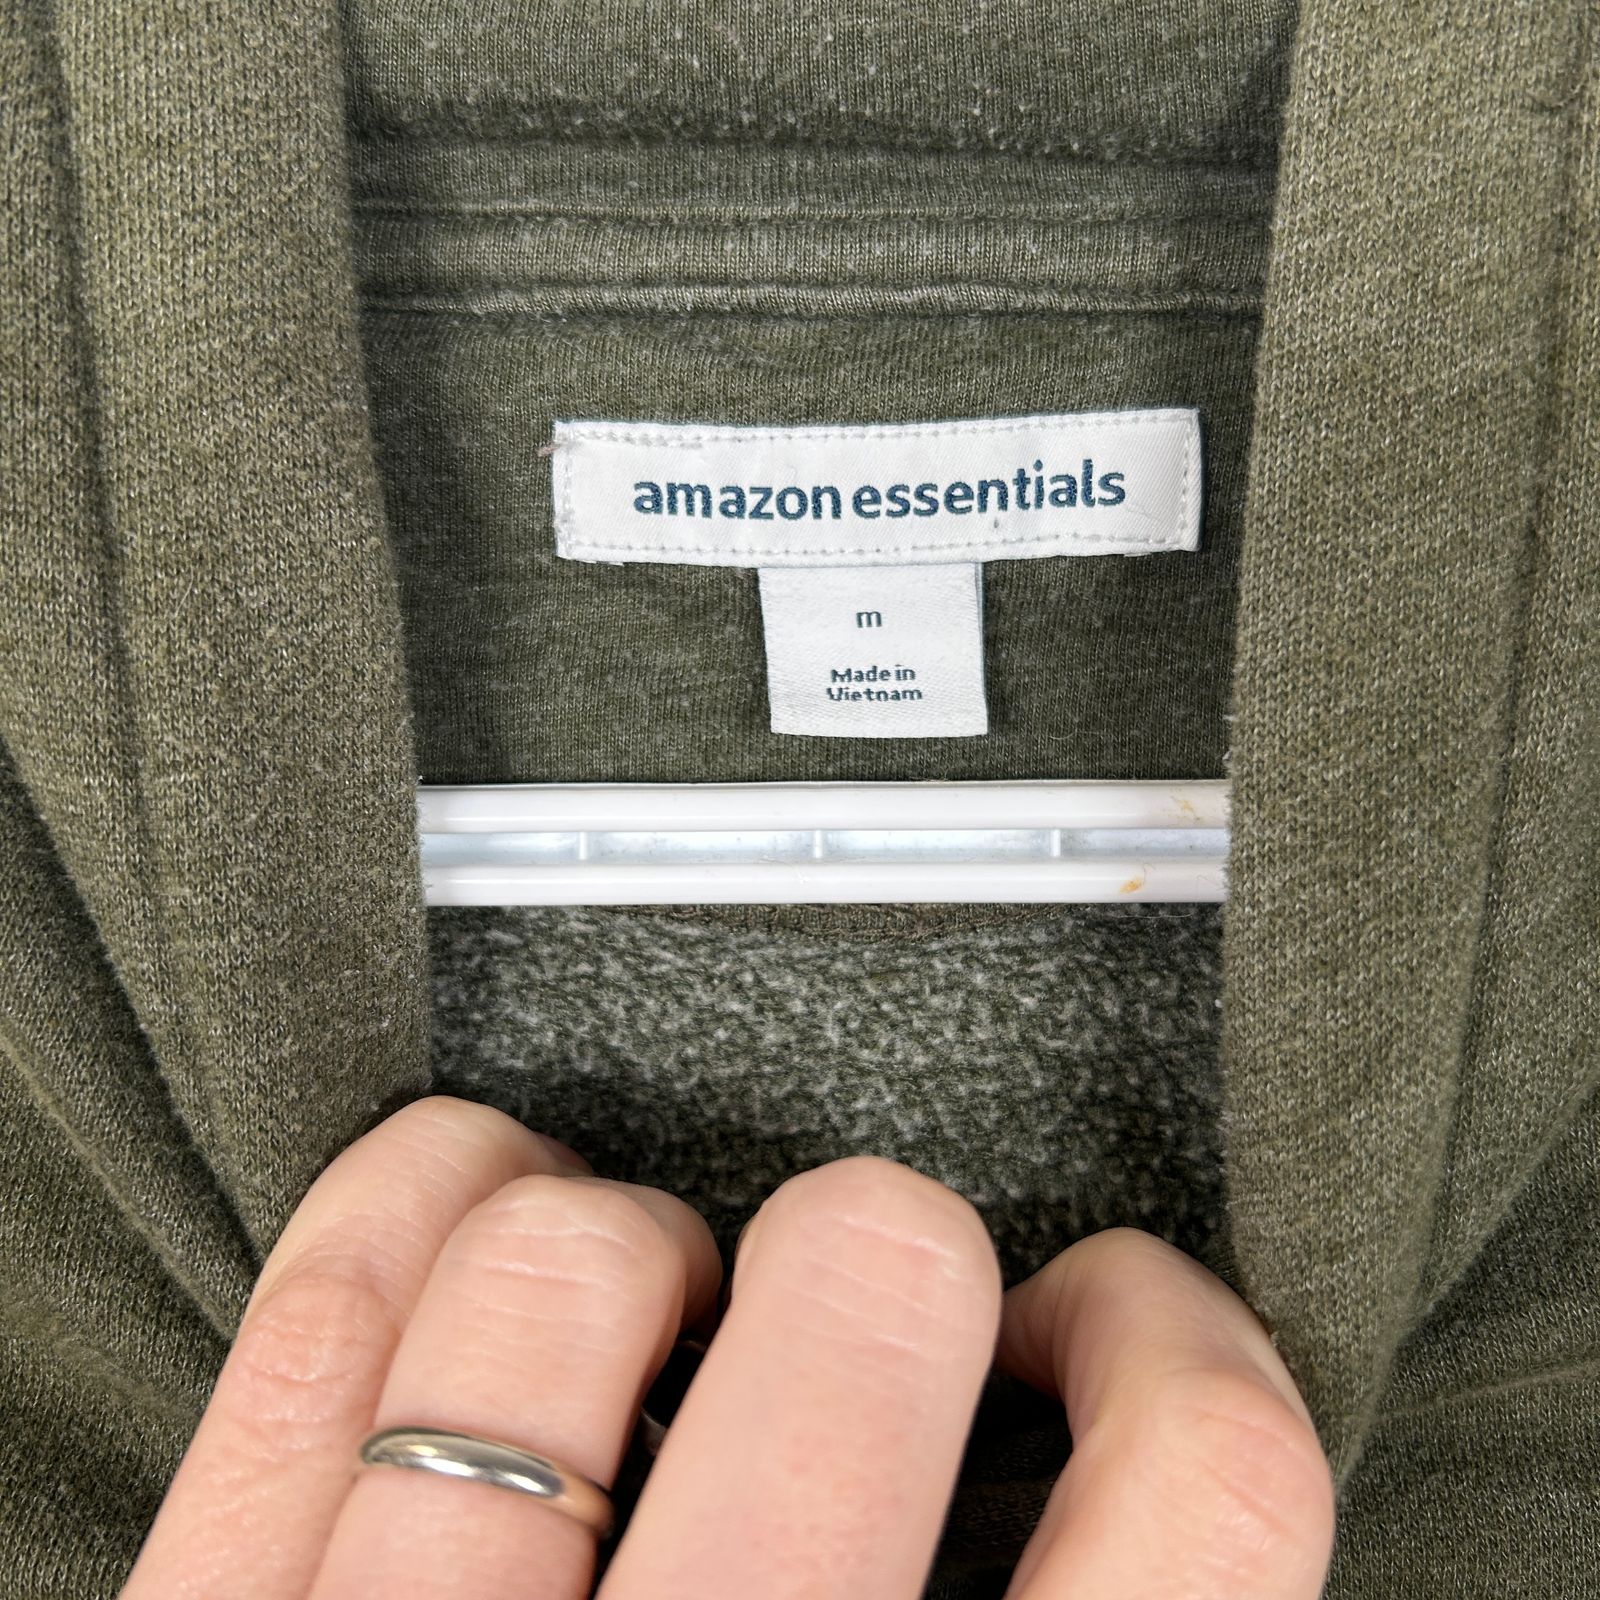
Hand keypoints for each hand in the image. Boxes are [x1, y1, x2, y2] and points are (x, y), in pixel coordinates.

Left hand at [123, 1096, 1333, 1597]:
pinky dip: (424, 1194)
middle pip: (868, 1277)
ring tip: (646, 1306)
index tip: (1098, 1328)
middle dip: (884, 1248)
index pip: (1203, 1485)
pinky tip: (478, 1214)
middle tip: (855, 1312)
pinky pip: (332, 1311)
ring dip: (632, 1233)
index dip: (1177, 1338)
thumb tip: (1113, 1464)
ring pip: (562, 1264)